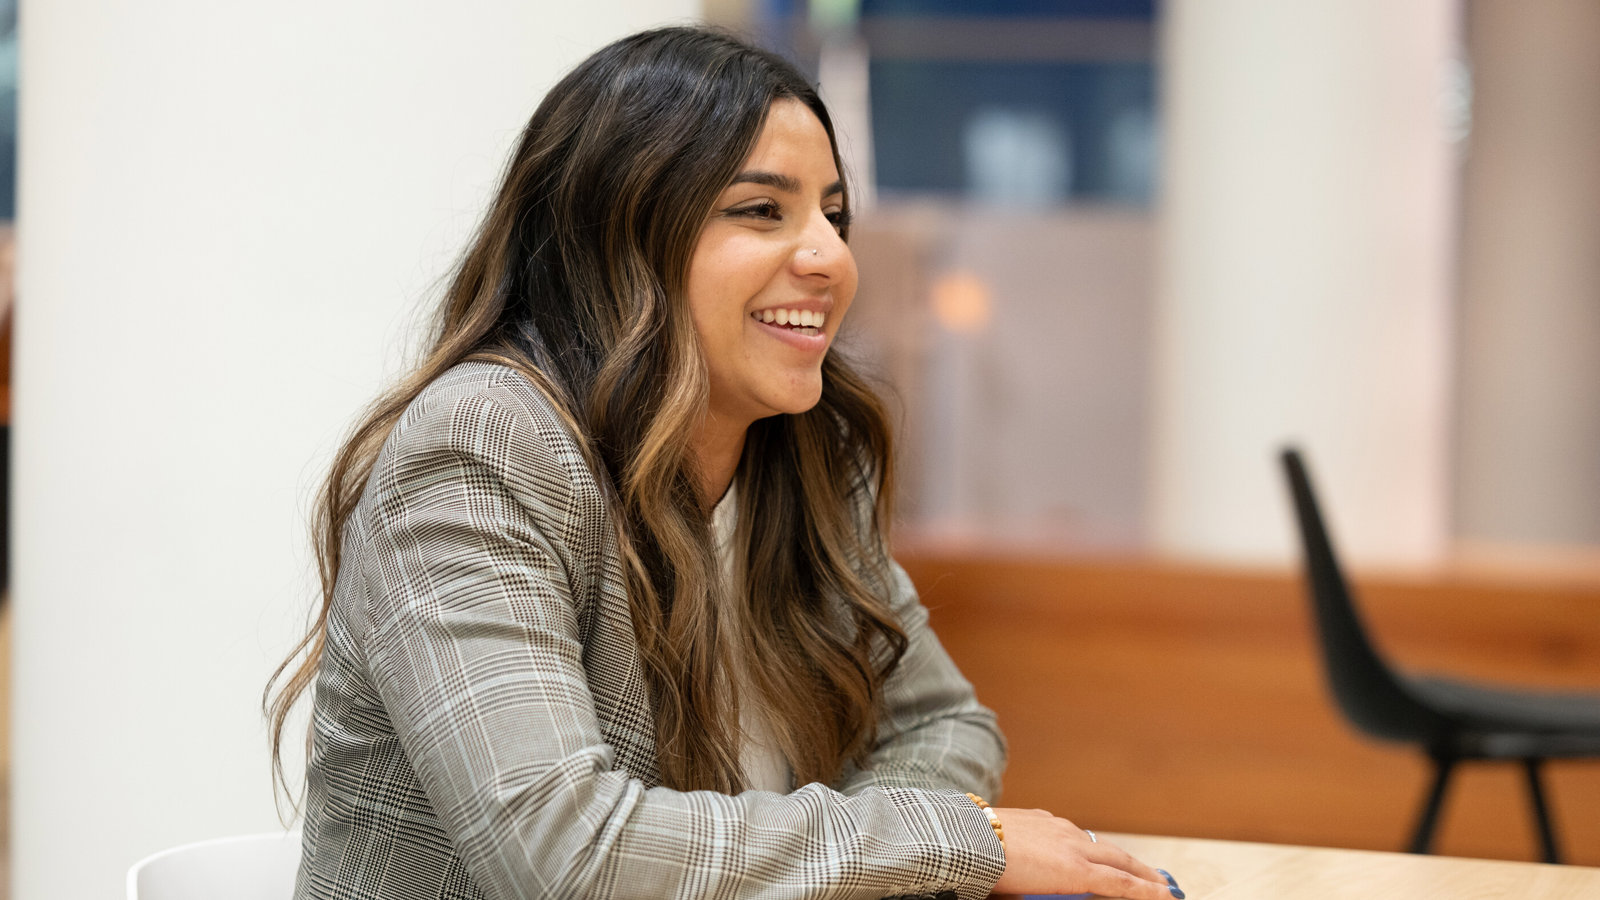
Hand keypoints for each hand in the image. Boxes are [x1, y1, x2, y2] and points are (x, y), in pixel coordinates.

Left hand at [987, 808, 1180, 898]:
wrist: (963, 836)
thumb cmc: (992, 874)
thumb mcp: (1027, 897)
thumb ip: (1060, 894)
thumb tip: (1080, 889)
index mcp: (1073, 870)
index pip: (1121, 883)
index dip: (1147, 891)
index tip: (1169, 897)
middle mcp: (1071, 845)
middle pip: (1119, 859)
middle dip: (1145, 873)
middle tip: (1164, 884)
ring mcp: (1056, 828)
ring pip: (1097, 842)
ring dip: (1118, 855)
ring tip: (1132, 865)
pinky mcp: (1038, 817)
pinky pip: (1070, 831)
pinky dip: (1085, 842)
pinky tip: (1085, 846)